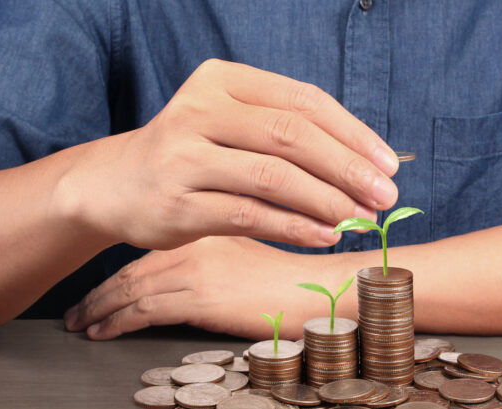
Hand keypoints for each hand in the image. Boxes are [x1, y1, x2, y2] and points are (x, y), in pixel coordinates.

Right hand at [55, 59, 398, 250]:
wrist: (113, 185)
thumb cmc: (188, 154)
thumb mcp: (226, 122)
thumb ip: (281, 128)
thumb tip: (362, 160)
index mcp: (221, 80)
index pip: (302, 100)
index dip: (352, 132)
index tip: (388, 162)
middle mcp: (199, 110)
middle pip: (291, 135)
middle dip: (347, 167)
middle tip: (385, 194)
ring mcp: (185, 157)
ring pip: (272, 176)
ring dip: (326, 200)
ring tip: (361, 218)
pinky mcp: (178, 204)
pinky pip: (248, 214)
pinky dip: (293, 226)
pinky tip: (324, 234)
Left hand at [63, 236, 354, 340]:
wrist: (322, 293)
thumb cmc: (296, 280)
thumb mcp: (253, 257)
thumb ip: (221, 254)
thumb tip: (190, 278)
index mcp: (207, 227)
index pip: (151, 250)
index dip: (120, 270)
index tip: (99, 290)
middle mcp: (195, 242)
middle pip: (133, 267)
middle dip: (99, 292)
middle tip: (77, 311)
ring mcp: (196, 268)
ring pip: (130, 288)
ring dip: (100, 310)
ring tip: (83, 326)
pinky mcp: (200, 296)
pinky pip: (143, 310)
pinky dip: (116, 322)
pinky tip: (102, 333)